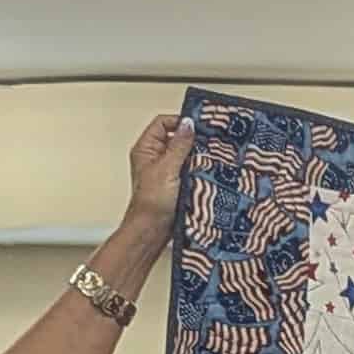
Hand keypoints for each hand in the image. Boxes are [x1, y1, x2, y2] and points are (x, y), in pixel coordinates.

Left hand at [125, 112, 195, 235]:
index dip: (179, 122)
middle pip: (175, 138)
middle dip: (191, 141)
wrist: (152, 231)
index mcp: (146, 149)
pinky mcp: (176, 184)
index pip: (162, 123)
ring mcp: (166, 171)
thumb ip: (179, 145)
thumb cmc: (151, 203)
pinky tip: (206, 173)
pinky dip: (198, 170)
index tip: (197, 126)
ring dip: (196, 157)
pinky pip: (189, 170)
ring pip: (184, 155)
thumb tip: (188, 124)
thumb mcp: (167, 168)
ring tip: (207, 160)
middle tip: (207, 143)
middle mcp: (155, 158)